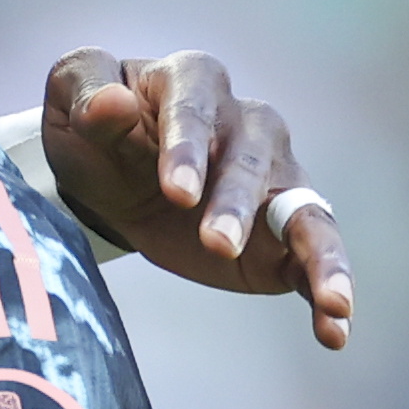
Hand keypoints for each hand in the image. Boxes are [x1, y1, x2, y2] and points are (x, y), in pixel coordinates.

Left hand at [38, 50, 354, 350]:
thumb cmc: (97, 134)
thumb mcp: (72, 106)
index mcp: (194, 82)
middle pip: (249, 162)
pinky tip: (335, 325)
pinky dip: (329, 286)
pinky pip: (317, 253)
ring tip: (332, 299)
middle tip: (216, 244)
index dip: (187, 150)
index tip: (176, 192)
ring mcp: (275, 176)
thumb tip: (110, 103)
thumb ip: (86, 97)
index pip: (194, 110)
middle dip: (235, 204)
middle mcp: (248, 124)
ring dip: (317, 253)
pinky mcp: (286, 228)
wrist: (116, 179)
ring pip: (303, 210)